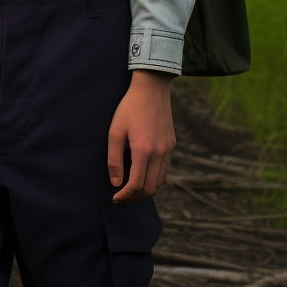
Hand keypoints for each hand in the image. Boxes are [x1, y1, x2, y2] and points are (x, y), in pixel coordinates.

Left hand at [107, 69, 175, 203]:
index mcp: (144, 150)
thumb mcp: (115, 131)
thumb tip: (115, 183)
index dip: (124, 195)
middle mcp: (159, 153)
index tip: (115, 197)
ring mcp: (168, 149)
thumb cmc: (129, 108)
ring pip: (159, 181)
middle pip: (150, 188)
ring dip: (145, 189)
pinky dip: (154, 178)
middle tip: (122, 197)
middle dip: (135, 197)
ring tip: (131, 189)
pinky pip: (164, 170)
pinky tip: (142, 174)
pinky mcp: (171, 145)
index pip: (136, 184)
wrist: (152, 88)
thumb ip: (114, 159)